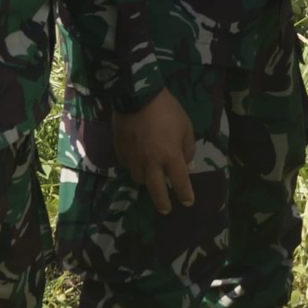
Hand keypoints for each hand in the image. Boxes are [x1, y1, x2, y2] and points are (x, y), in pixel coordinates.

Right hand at [115, 89, 197, 215]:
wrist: (137, 97)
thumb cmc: (167, 110)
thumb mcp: (186, 126)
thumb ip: (187, 148)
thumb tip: (186, 163)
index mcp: (170, 156)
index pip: (180, 182)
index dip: (185, 194)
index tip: (187, 202)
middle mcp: (151, 163)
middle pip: (156, 190)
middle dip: (162, 202)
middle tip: (166, 209)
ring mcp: (133, 159)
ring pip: (139, 179)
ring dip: (147, 182)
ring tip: (152, 181)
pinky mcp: (120, 152)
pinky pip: (128, 167)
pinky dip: (135, 168)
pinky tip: (138, 164)